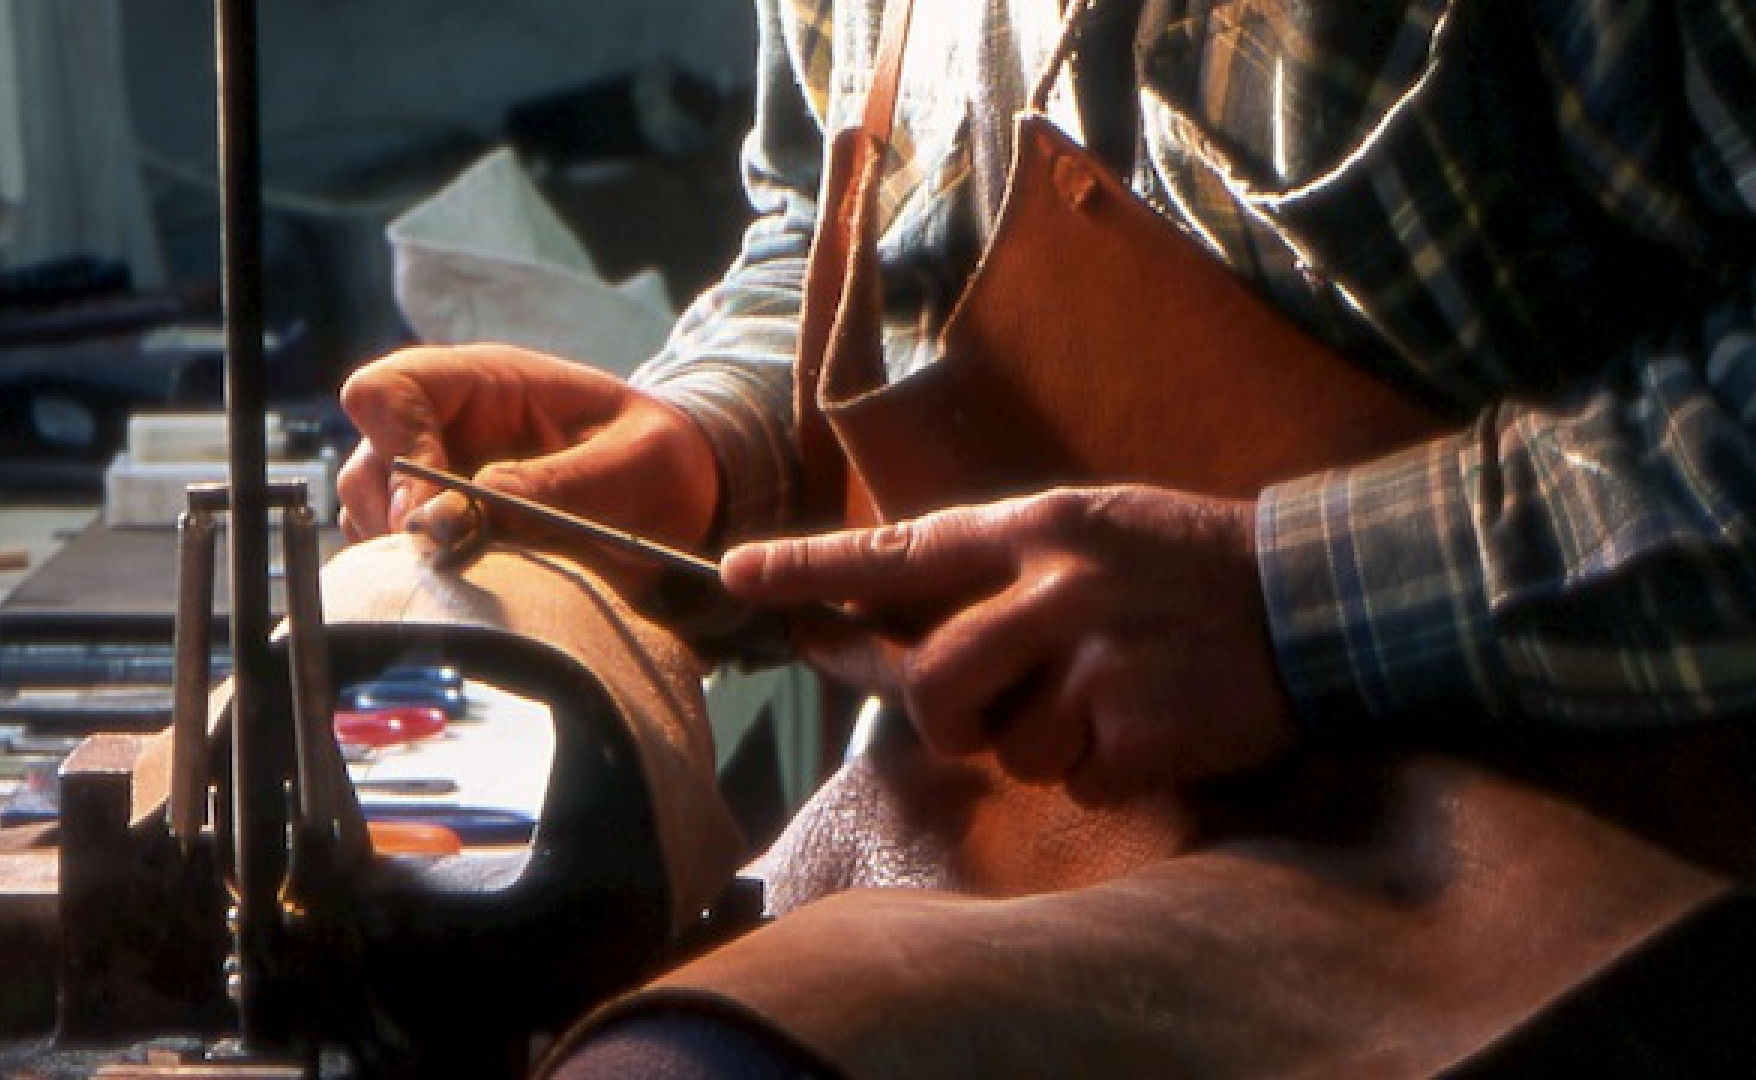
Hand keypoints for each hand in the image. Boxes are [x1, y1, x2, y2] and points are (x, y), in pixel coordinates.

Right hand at [336, 344, 719, 558]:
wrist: (680, 504)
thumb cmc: (659, 463)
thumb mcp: (631, 465)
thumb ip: (548, 487)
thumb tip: (449, 520)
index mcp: (484, 385)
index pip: (385, 391)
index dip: (393, 447)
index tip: (429, 514)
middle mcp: (444, 428)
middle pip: (364, 467)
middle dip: (398, 523)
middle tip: (459, 563)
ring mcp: (435, 481)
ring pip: (370, 522)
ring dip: (410, 560)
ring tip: (487, 577)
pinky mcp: (443, 533)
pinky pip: (397, 562)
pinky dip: (425, 584)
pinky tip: (480, 594)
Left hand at [720, 486, 1298, 797]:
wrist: (1314, 599)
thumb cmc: (1183, 569)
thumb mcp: (1087, 535)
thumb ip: (996, 577)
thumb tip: (887, 631)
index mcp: (1033, 530)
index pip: (899, 552)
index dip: (812, 570)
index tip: (737, 576)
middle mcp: (1055, 587)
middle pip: (934, 685)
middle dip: (952, 719)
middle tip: (1004, 711)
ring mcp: (1097, 659)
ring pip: (1007, 746)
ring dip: (1047, 743)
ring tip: (1112, 696)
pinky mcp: (1138, 727)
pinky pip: (1078, 781)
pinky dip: (1107, 770)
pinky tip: (1154, 724)